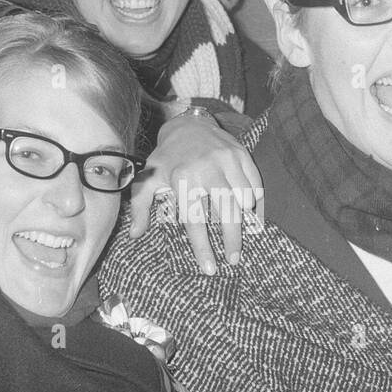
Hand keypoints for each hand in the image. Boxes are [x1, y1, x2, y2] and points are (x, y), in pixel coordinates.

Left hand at [127, 113, 262, 273]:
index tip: (210, 268)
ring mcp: (229, 160)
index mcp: (184, 178)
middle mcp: (208, 169)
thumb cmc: (166, 158)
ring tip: (238, 231)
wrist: (188, 123)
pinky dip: (255, 202)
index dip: (203, 247)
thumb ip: (140, 206)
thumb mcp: (147, 179)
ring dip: (244, 219)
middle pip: (227, 213)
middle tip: (233, 260)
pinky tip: (249, 213)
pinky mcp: (243, 155)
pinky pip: (256, 186)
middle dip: (233, 241)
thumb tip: (135, 233)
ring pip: (245, 200)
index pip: (196, 221)